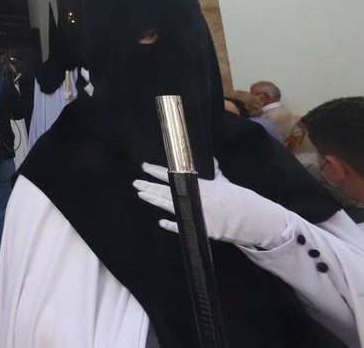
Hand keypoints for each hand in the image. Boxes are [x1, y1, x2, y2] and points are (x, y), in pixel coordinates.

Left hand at [133, 162, 289, 245]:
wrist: (256, 221)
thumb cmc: (243, 199)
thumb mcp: (227, 183)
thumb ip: (216, 175)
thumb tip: (213, 163)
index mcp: (201, 186)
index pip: (173, 177)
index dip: (157, 172)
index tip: (144, 167)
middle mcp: (195, 200)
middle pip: (166, 192)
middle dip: (149, 187)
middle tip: (135, 182)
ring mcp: (197, 216)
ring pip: (168, 207)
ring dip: (154, 200)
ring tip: (141, 194)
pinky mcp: (200, 230)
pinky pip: (180, 227)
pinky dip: (170, 225)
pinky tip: (160, 222)